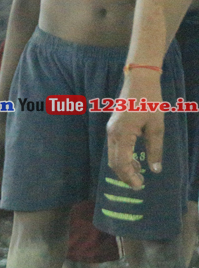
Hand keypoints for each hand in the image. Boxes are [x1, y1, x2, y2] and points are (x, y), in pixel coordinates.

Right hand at [106, 73, 164, 189]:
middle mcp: (112, 134)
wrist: (139, 81)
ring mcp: (110, 130)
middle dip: (125, 176)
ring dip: (123, 167)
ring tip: (139, 174)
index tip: (141, 186)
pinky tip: (135, 160)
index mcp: (122, 134)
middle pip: (113, 162)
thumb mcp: (156, 127)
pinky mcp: (112, 127)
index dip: (130, 177)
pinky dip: (122, 158)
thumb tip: (154, 170)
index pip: (121, 163)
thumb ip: (155, 149)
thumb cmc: (150, 102)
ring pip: (112, 156)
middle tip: (140, 184)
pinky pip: (114, 148)